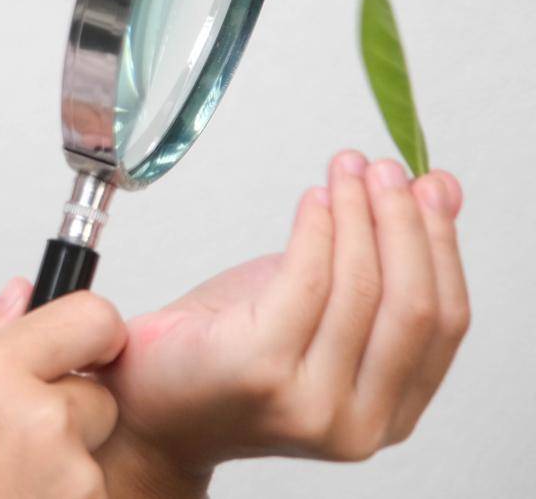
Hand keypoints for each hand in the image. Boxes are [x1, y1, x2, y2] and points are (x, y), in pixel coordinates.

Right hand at [0, 285, 125, 498]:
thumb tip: (19, 297)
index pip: (92, 318)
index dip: (91, 330)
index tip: (83, 344)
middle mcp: (41, 422)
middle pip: (97, 392)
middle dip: (68, 407)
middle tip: (13, 435)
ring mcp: (69, 477)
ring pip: (91, 449)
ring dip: (62, 460)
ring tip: (0, 478)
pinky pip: (87, 492)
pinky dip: (59, 496)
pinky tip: (10, 498)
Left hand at [96, 150, 468, 480]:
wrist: (147, 401)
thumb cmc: (225, 353)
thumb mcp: (318, 308)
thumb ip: (376, 263)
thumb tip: (436, 189)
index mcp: (388, 415)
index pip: (446, 323)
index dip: (443, 247)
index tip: (431, 189)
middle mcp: (359, 424)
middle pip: (413, 306)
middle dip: (405, 224)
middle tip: (387, 170)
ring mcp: (311, 405)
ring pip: (362, 290)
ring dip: (359, 215)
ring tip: (348, 170)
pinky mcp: (259, 371)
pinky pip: (305, 282)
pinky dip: (315, 230)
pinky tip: (313, 199)